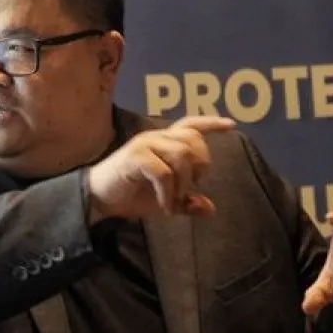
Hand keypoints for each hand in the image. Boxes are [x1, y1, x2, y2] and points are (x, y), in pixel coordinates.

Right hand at [86, 115, 235, 221]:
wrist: (100, 199)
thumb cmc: (132, 194)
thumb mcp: (166, 200)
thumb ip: (187, 202)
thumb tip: (210, 209)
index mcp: (164, 141)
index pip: (191, 124)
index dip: (211, 123)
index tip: (232, 126)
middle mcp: (156, 137)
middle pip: (192, 141)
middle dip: (199, 167)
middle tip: (190, 189)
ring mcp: (145, 144)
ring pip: (181, 155)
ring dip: (183, 184)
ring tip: (174, 202)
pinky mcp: (135, 157)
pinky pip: (163, 172)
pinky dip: (167, 193)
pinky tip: (163, 206)